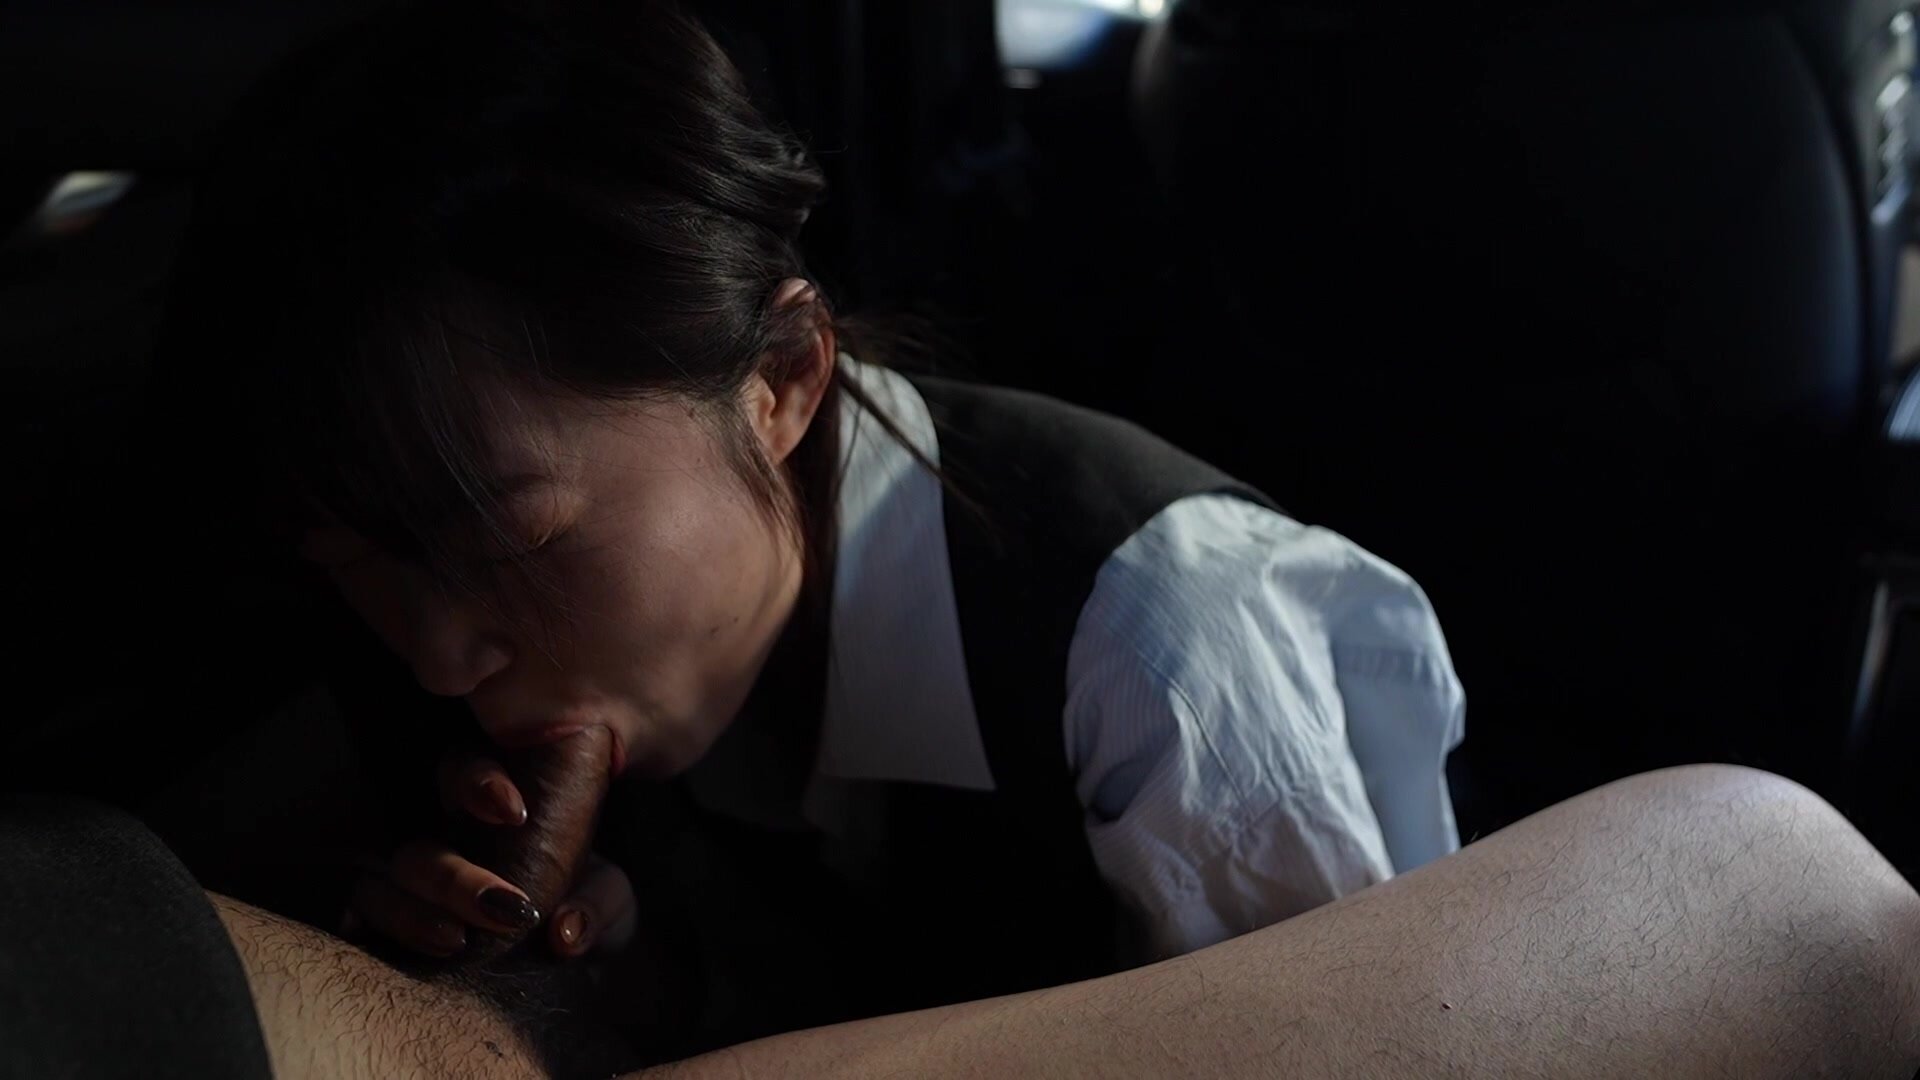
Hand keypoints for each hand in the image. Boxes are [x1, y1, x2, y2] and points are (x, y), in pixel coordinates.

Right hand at [346, 726, 634, 959]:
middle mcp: (438, 849)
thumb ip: (597, 906)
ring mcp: (406, 898)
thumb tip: (564, 932)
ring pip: (374, 892)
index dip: (477, 782)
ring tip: (456, 944)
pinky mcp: (386, 942)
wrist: (574, 964)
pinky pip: (353, 934)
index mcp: (488, 816)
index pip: (462, 772)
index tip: (515, 812)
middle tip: (506, 910)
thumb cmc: (583, 910)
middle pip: (416, 850)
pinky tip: (384, 958)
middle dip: (454, 880)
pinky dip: (358, 940)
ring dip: (408, 918)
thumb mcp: (606, 902)